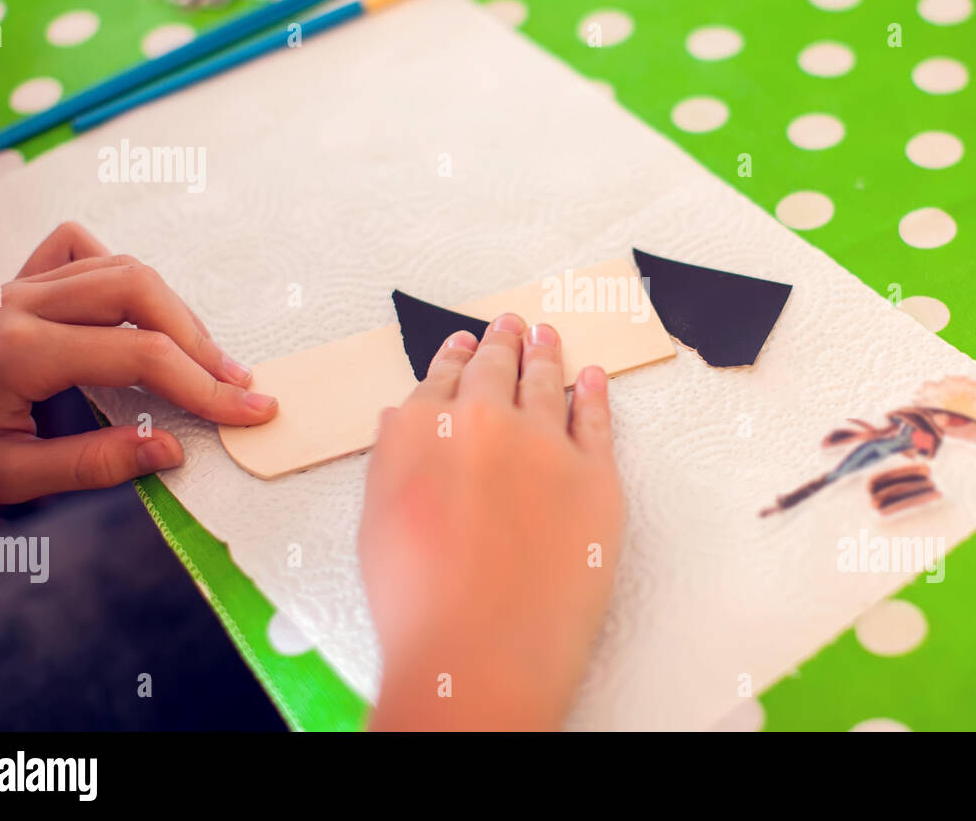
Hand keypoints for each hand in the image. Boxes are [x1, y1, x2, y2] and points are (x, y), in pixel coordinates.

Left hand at [0, 222, 277, 504]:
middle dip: (199, 340)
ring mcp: (19, 286)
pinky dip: (119, 271)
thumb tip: (172, 452)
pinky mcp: (17, 283)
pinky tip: (134, 309)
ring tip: (202, 357)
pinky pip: (79, 249)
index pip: (140, 357)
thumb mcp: (5, 476)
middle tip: (234, 384)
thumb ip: (94, 464)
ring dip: (172, 309)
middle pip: (140, 292)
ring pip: (120, 267)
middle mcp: (24, 304)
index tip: (250, 409)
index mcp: (23, 352)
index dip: (205, 386)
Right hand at [359, 314, 622, 730]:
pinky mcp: (596, 474)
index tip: (465, 342)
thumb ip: (398, 459)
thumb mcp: (378, 520)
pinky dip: (595, 392)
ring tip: (546, 335)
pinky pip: (597, 419)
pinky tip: (593, 377)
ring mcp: (544, 444)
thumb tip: (412, 421)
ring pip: (547, 382)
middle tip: (511, 323)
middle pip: (496, 369)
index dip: (455, 357)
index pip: (441, 379)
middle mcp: (482, 420)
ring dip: (545, 354)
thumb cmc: (419, 603)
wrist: (482, 650)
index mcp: (422, 429)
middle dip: (502, 343)